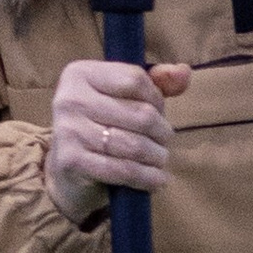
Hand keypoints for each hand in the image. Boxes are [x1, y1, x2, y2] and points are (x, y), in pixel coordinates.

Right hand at [45, 57, 192, 218]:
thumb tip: (184, 72)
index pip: (135, 80)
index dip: (156, 98)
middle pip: (140, 114)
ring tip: (161, 159)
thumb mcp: (126, 98)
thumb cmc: (102, 126)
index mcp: (80, 73)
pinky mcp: (71, 161)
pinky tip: (158, 180)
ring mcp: (68, 130)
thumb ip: (157, 82)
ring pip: (134, 145)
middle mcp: (69, 98)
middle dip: (161, 132)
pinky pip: (123, 170)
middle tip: (164, 141)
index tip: (158, 112)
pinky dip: (147, 177)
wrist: (69, 171)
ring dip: (157, 156)